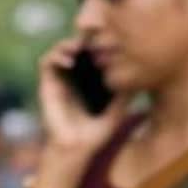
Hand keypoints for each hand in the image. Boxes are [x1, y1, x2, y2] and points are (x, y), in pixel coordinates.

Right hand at [36, 38, 130, 169]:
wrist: (77, 147)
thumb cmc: (97, 133)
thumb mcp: (118, 109)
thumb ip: (127, 94)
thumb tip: (141, 77)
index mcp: (89, 81)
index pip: (91, 54)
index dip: (97, 44)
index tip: (108, 42)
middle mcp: (73, 78)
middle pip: (75, 48)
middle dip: (82, 39)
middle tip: (92, 39)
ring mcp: (60, 81)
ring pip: (58, 50)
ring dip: (66, 44)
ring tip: (78, 48)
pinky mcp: (47, 86)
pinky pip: (46, 63)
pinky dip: (55, 56)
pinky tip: (70, 61)